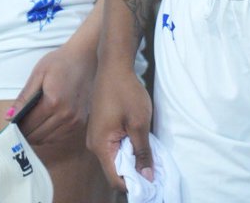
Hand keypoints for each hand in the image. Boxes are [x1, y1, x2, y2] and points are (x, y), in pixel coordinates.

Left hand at [7, 41, 95, 145]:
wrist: (84, 57)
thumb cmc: (59, 63)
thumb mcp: (38, 74)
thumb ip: (24, 98)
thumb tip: (9, 117)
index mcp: (53, 102)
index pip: (30, 124)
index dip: (18, 128)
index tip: (10, 127)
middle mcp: (66, 116)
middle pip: (39, 135)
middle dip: (25, 134)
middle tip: (17, 128)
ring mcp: (75, 122)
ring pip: (49, 139)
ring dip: (36, 137)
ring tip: (28, 127)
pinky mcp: (81, 123)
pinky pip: (60, 137)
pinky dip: (48, 135)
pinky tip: (42, 126)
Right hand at [87, 65, 153, 190]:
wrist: (114, 64)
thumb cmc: (126, 92)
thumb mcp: (139, 123)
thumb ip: (142, 153)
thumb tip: (147, 178)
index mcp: (101, 146)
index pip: (116, 179)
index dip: (135, 184)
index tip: (152, 181)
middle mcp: (94, 144)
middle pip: (115, 170)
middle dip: (135, 172)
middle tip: (155, 168)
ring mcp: (96, 135)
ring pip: (115, 158)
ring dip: (131, 159)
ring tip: (149, 153)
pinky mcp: (100, 127)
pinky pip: (113, 146)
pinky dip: (127, 148)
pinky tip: (139, 140)